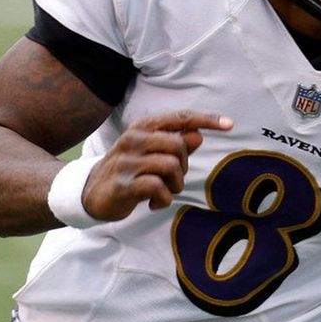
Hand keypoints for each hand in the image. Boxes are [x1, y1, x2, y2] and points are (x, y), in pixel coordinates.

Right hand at [81, 110, 232, 220]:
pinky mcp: (123, 184)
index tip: (230, 124)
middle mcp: (134, 139)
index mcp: (144, 127)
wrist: (90, 192)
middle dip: (184, 166)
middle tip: (172, 180)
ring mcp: (127, 161)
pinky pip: (157, 187)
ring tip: (164, 192)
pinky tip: (154, 204)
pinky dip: (163, 199)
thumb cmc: (130, 170)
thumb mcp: (152, 153)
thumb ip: (177, 144)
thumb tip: (200, 135)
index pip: (181, 117)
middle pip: (179, 145)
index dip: (207, 119)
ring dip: (175, 184)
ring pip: (170, 166)